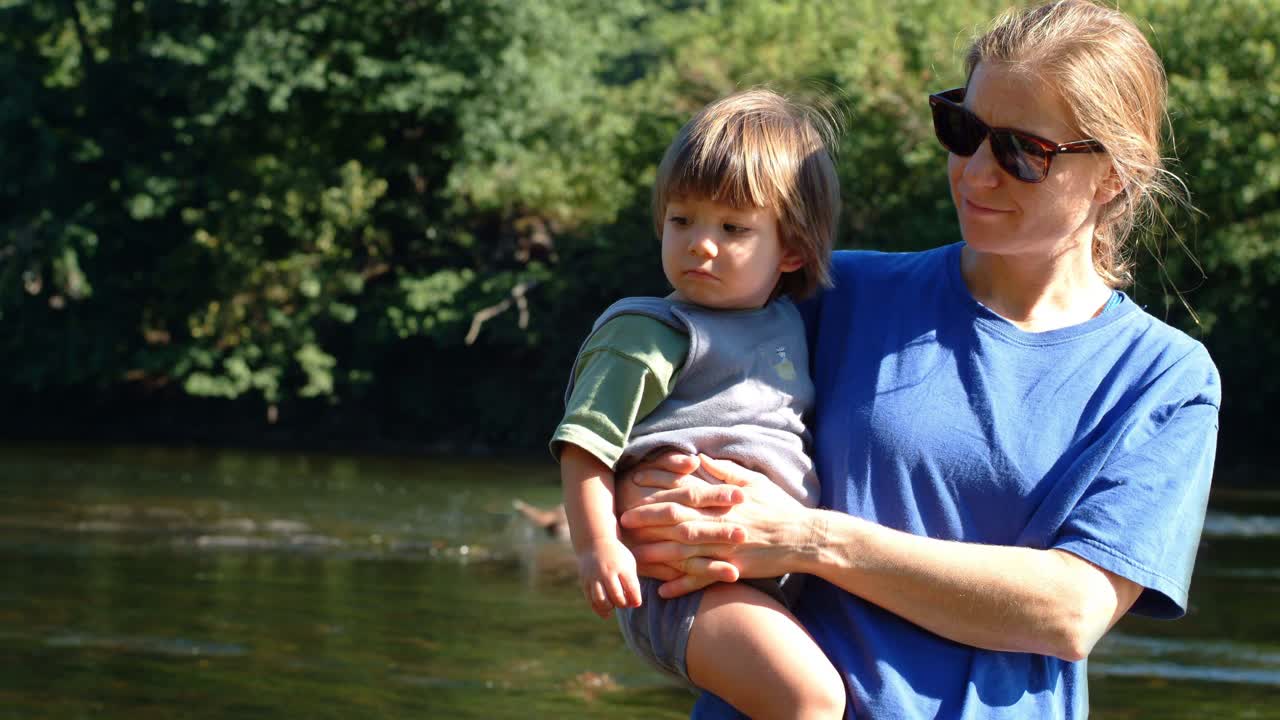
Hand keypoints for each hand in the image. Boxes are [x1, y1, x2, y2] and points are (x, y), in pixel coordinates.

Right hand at [575, 538, 642, 618]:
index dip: (635, 600)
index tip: (636, 602)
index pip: (632, 589)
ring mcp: (594, 577)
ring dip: (610, 607)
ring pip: (601, 600)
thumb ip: (633, 583)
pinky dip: (599, 610)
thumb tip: (634, 604)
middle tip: (624, 602)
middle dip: (623, 604)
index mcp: (622, 567)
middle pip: (617, 596)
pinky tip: (606, 611)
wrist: (595, 543)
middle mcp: (607, 571)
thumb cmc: (617, 557)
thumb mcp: (629, 563)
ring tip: (613, 604)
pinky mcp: (585, 582)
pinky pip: (591, 600)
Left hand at [621, 454, 814, 597]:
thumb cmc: (779, 507)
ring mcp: (723, 547)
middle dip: (648, 520)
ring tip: (634, 558)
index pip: (682, 491)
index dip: (657, 488)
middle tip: (624, 521)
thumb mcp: (754, 482)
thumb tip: (700, 458)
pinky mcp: (732, 568)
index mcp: (721, 500)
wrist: (803, 538)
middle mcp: (718, 522)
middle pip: (675, 520)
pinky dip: (682, 586)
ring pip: (683, 551)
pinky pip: (702, 579)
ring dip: (656, 554)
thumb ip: (724, 471)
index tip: (636, 484)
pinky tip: (662, 591)